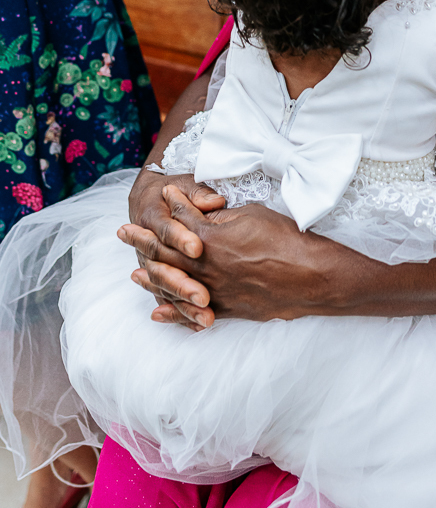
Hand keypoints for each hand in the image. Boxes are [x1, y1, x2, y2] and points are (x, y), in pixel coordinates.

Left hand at [120, 184, 350, 328]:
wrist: (310, 276)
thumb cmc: (284, 238)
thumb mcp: (249, 215)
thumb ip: (216, 215)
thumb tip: (195, 212)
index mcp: (209, 240)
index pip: (176, 224)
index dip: (160, 213)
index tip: (144, 206)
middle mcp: (205, 268)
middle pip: (165, 255)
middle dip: (142, 242)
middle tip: (121, 234)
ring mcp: (214, 291)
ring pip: (173, 286)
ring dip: (150, 278)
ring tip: (133, 274)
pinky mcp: (227, 309)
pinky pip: (192, 313)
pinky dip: (173, 313)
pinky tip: (158, 312)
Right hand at [122, 170, 225, 329]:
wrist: (148, 196)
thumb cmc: (174, 188)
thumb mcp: (185, 183)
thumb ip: (198, 194)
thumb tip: (215, 201)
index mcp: (154, 216)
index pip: (167, 230)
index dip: (181, 238)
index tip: (198, 247)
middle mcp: (150, 244)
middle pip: (164, 267)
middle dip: (183, 284)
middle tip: (203, 297)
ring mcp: (153, 265)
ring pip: (165, 289)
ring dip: (185, 305)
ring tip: (206, 318)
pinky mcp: (160, 278)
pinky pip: (168, 300)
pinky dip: (182, 314)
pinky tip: (199, 325)